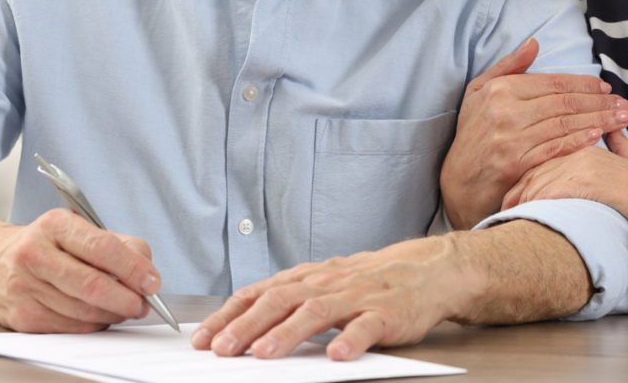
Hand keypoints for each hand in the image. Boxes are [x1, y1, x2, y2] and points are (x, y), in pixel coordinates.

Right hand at [0, 208, 161, 332]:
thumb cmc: (47, 245)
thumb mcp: (79, 229)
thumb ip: (119, 245)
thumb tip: (146, 273)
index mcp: (55, 225)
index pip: (102, 248)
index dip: (132, 268)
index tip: (152, 281)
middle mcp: (34, 253)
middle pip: (92, 285)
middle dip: (126, 298)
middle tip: (143, 304)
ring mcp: (24, 287)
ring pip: (83, 311)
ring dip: (113, 314)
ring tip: (124, 308)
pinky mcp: (22, 316)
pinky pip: (70, 327)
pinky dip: (93, 324)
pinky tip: (99, 316)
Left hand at [190, 237, 462, 361]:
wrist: (425, 271)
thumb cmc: (368, 283)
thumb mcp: (323, 285)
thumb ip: (288, 301)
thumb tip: (241, 324)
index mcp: (307, 278)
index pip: (259, 294)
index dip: (228, 315)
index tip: (202, 338)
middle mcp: (326, 283)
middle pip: (279, 301)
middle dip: (246, 326)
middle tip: (221, 349)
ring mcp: (356, 296)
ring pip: (316, 311)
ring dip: (286, 333)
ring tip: (264, 354)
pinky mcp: (386, 312)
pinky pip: (366, 326)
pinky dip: (350, 339)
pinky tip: (336, 356)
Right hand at [440, 38, 627, 229]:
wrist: (457, 181)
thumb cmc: (472, 134)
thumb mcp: (479, 92)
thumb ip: (508, 66)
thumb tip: (534, 43)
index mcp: (500, 89)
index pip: (553, 83)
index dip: (584, 84)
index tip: (605, 88)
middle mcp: (505, 111)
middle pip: (564, 103)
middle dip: (599, 103)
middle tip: (623, 104)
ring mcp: (511, 139)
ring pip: (564, 125)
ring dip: (598, 121)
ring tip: (621, 120)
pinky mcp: (516, 165)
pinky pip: (555, 149)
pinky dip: (579, 141)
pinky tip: (599, 137)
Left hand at [502, 129, 627, 248]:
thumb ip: (617, 144)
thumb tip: (612, 132)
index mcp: (585, 145)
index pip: (543, 154)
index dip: (524, 174)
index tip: (510, 192)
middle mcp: (579, 149)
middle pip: (533, 166)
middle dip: (513, 189)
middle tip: (497, 208)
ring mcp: (581, 163)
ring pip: (536, 180)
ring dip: (517, 201)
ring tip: (503, 219)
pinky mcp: (585, 180)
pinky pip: (547, 193)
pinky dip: (530, 207)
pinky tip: (519, 220)